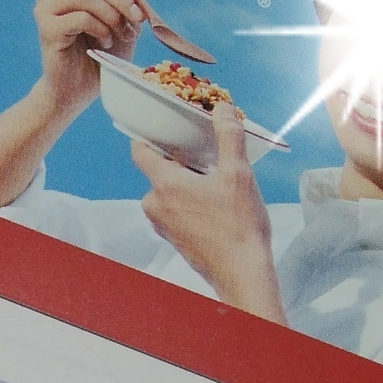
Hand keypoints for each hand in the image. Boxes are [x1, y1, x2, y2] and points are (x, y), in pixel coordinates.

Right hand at [35, 0, 143, 112]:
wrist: (81, 89)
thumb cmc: (102, 54)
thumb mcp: (122, 20)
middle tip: (137, 20)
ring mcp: (45, 11)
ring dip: (112, 16)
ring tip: (121, 35)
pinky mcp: (46, 29)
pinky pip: (81, 17)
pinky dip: (100, 29)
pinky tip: (104, 44)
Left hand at [129, 103, 283, 322]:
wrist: (241, 273)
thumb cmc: (238, 226)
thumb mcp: (239, 174)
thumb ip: (229, 137)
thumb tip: (223, 109)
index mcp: (164, 185)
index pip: (140, 151)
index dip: (147, 134)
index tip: (162, 125)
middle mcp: (155, 205)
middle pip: (158, 170)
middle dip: (179, 159)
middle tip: (204, 150)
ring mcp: (162, 225)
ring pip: (168, 191)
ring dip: (186, 181)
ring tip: (214, 176)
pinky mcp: (174, 239)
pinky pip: (174, 210)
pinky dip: (188, 201)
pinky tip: (213, 201)